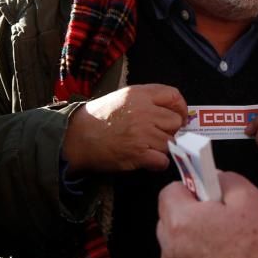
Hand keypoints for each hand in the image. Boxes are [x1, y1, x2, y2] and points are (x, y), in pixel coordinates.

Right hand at [62, 83, 186, 173]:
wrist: (76, 137)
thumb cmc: (98, 118)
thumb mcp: (123, 98)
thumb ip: (147, 100)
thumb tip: (171, 111)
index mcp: (140, 94)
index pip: (173, 96)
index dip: (180, 108)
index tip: (179, 117)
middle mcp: (144, 111)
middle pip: (175, 121)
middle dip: (171, 130)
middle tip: (159, 135)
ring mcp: (142, 133)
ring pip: (171, 142)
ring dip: (163, 147)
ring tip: (148, 147)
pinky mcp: (138, 153)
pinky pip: (163, 160)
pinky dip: (158, 163)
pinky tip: (148, 160)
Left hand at [157, 171, 257, 257]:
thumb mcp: (252, 199)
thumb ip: (226, 179)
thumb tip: (214, 176)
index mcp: (182, 221)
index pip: (169, 191)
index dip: (191, 188)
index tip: (207, 192)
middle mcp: (170, 249)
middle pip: (170, 220)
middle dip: (191, 215)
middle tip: (221, 218)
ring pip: (177, 247)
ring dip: (193, 242)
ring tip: (226, 246)